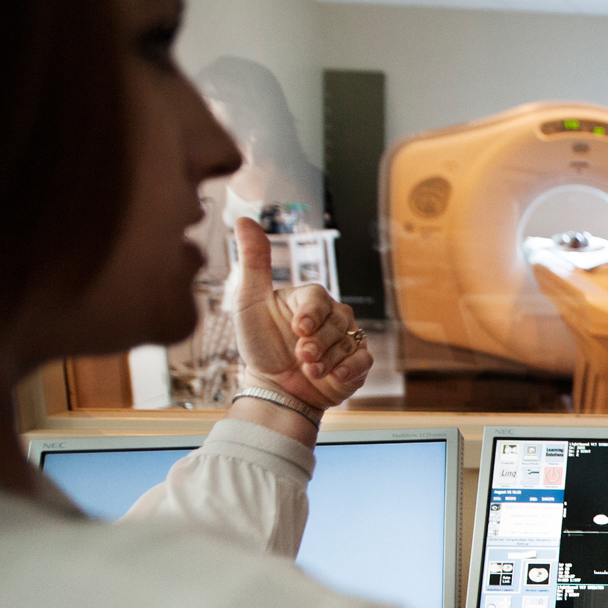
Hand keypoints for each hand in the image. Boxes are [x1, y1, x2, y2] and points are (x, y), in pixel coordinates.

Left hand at [231, 216, 372, 408]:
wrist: (273, 388)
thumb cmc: (260, 344)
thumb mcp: (249, 302)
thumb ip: (253, 262)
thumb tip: (244, 219)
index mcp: (309, 299)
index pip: (318, 297)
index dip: (310, 314)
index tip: (298, 329)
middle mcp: (331, 316)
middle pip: (336, 322)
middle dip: (317, 343)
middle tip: (301, 355)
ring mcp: (345, 340)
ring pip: (348, 342)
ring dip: (327, 359)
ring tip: (309, 369)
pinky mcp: (356, 364)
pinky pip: (363, 361)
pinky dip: (349, 370)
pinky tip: (332, 377)